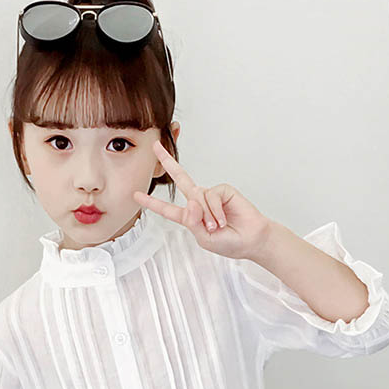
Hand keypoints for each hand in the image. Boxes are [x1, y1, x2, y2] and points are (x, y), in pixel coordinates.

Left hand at [133, 140, 271, 259]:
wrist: (251, 239)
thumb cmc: (229, 242)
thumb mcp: (204, 239)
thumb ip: (193, 223)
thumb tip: (190, 202)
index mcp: (190, 217)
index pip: (167, 209)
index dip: (152, 202)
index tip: (136, 195)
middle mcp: (198, 203)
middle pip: (180, 179)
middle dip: (167, 162)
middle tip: (155, 147)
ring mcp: (210, 195)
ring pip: (197, 197)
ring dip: (207, 216)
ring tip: (217, 226)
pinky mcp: (223, 190)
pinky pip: (211, 196)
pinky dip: (216, 210)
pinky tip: (223, 219)